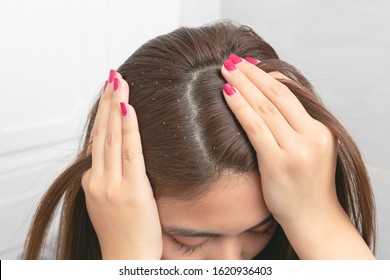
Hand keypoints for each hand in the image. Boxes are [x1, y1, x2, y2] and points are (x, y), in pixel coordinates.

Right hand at [81, 70, 161, 258]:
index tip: (108, 94)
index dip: (102, 115)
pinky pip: (129, 152)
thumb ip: (113, 178)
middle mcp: (98, 179)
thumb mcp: (110, 202)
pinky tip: (128, 109)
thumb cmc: (124, 234)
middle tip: (112, 77)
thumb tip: (122, 158)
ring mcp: (112, 184)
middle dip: (107, 102)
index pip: (97, 141)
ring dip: (115, 107)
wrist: (125, 260)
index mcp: (94, 181)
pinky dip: (127, 129)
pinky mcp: (131, 190)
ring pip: (111, 137)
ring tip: (119, 83)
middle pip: (101, 133)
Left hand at [221, 55, 373, 258]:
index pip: (290, 93)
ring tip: (225, 69)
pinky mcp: (278, 162)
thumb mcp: (311, 150)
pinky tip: (227, 94)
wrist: (313, 218)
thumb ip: (296, 127)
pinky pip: (255, 127)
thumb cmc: (307, 185)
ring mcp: (296, 149)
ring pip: (264, 107)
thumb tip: (269, 102)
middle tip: (232, 60)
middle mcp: (311, 135)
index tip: (250, 65)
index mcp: (320, 130)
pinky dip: (240, 108)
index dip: (267, 76)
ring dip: (243, 85)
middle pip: (276, 94)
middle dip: (252, 74)